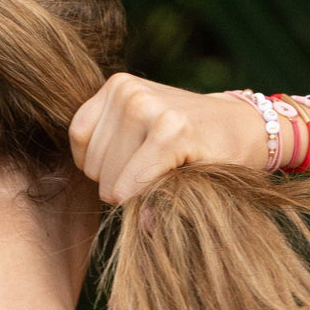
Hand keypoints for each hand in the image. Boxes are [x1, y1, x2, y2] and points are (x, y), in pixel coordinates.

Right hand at [68, 74, 268, 203]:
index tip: (150, 204)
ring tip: (132, 170)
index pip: (123, 187)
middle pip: (104, 174)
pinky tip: (109, 158)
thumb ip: (171, 206)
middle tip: (145, 185)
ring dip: (105, 173)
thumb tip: (142, 225)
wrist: (230, 121)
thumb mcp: (206, 188)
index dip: (130, 206)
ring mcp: (128, 90)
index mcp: (171, 130)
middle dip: (119, 189)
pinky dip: (88, 151)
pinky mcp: (116, 84)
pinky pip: (79, 131)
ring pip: (90, 157)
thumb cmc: (220, 160)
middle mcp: (145, 104)